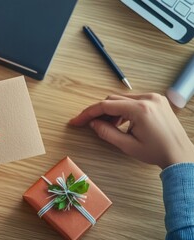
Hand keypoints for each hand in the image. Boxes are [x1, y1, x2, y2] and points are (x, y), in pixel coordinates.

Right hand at [69, 93, 193, 168]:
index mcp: (140, 109)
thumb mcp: (127, 146)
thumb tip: (93, 123)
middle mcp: (148, 98)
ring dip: (111, 111)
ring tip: (108, 126)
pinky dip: (122, 109)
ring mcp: (153, 97)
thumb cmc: (157, 152)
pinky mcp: (156, 100)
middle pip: (113, 99)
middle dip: (99, 112)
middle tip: (90, 125)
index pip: (106, 105)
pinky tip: (121, 122)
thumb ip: (107, 133)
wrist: (180, 154)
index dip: (88, 113)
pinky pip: (132, 100)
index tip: (77, 121)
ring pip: (122, 99)